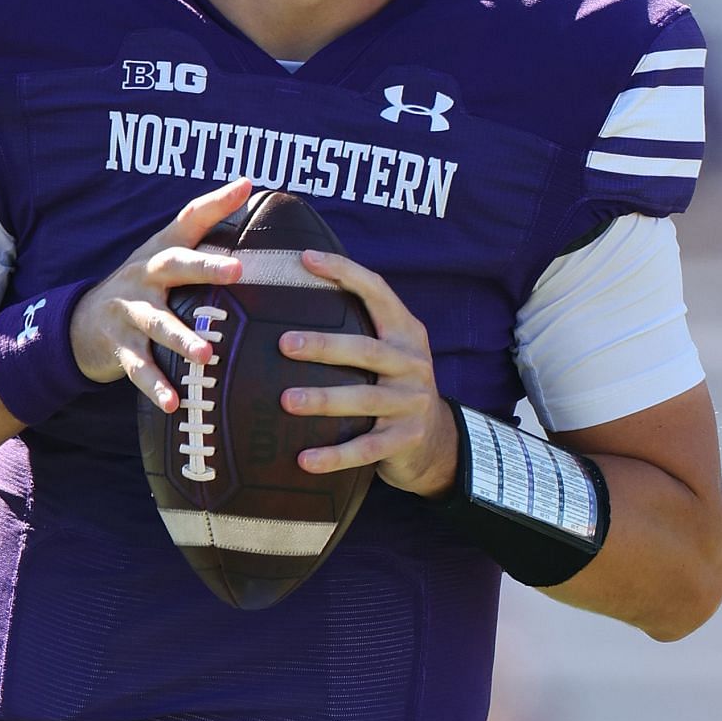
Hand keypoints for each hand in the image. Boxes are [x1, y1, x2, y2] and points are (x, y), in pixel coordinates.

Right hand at [70, 177, 253, 412]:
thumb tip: (249, 184)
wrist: (80, 323)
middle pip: (174, 266)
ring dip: (182, 338)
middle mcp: (145, 277)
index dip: (217, 202)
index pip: (190, 220)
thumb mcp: (164, 254)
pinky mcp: (120, 347)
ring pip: (158, 324)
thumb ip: (204, 225)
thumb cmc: (142, 286)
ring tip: (208, 354)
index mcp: (161, 253)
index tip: (247, 186)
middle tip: (238, 270)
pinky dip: (156, 386)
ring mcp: (130, 312)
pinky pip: (140, 368)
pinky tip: (174, 404)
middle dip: (205, 266)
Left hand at [278, 250, 458, 497]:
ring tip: (287, 400)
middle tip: (284, 343)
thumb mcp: (392, 353)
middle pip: (365, 350)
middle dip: (324, 346)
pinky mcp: (404, 440)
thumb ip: (362, 327)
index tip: (306, 259)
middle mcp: (412, 364)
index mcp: (406, 334)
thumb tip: (299, 294)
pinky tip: (303, 461)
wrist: (437, 441)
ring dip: (323, 400)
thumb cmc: (395, 388)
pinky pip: (364, 449)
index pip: (377, 292)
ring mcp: (410, 403)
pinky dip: (333, 456)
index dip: (344, 273)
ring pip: (363, 399)